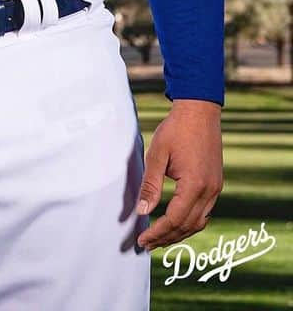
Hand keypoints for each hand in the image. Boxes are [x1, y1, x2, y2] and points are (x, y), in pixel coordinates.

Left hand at [136, 99, 222, 249]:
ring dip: (178, 233)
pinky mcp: (215, 184)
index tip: (141, 240)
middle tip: (146, 245)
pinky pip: (204, 212)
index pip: (174, 219)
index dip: (157, 232)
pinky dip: (189, 222)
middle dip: (166, 238)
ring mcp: (215, 189)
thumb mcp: (157, 155)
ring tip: (158, 238)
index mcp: (195, 185)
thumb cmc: (174, 130)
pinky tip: (175, 223)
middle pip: (187, 226)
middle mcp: (209, 192)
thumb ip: (150, 185)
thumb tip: (141, 211)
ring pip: (198, 222)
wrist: (199, 112)